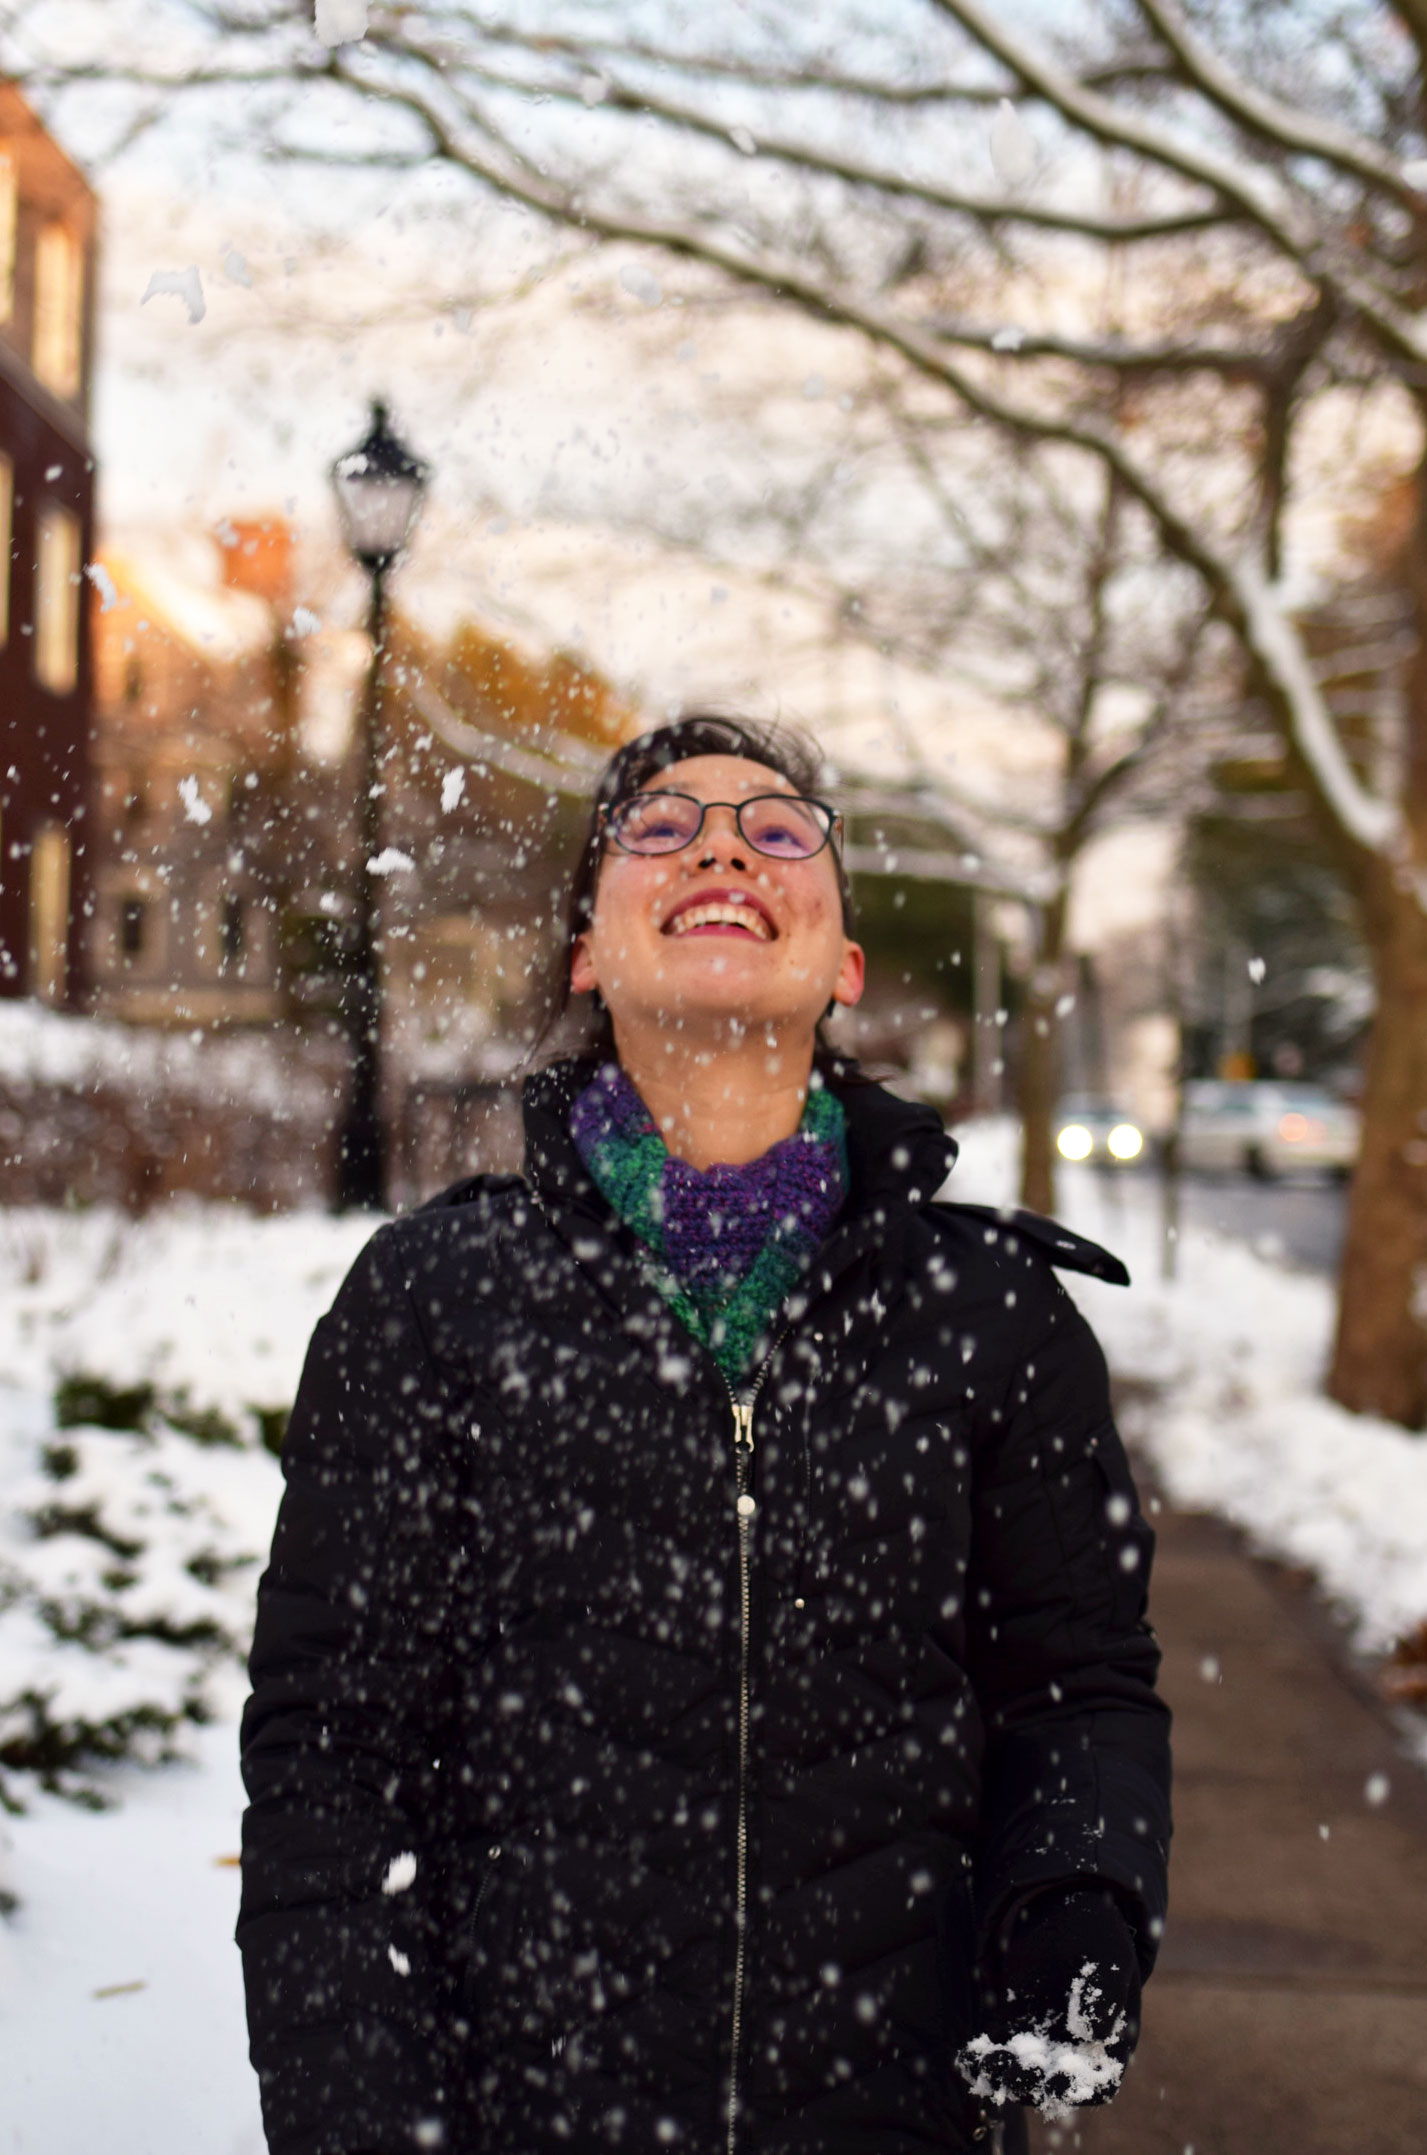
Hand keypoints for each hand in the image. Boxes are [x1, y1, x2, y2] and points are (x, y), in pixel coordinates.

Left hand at [956, 1885, 1140, 2117]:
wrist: (1062, 1905)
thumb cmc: (1095, 1931)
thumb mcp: (1106, 1955)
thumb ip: (1103, 1994)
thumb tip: (1092, 2033)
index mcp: (1110, 2041)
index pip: (1099, 2083)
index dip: (1080, 2089)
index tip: (1059, 2079)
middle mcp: (1075, 2050)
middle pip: (1055, 2084)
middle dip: (1032, 2085)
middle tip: (1011, 2074)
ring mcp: (1043, 2039)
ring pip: (1023, 2071)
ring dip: (1003, 2076)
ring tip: (984, 2066)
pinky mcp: (1014, 2023)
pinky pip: (999, 2049)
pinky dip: (984, 2058)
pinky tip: (967, 2058)